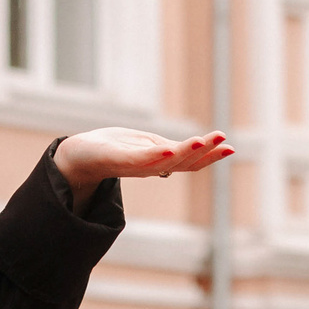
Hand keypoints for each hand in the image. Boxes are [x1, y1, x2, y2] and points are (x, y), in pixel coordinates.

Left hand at [53, 127, 232, 208]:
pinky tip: (167, 150)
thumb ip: (165, 148)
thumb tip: (192, 148)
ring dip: (183, 152)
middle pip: (183, 162)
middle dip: (205, 153)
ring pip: (165, 161)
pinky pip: (139, 160)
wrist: (78, 156)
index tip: (230, 147)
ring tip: (199, 141)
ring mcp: (136, 165)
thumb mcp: (145, 145)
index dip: (210, 156)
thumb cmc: (112, 148)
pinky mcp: (117, 160)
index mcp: (160, 161)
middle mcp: (151, 167)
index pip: (190, 161)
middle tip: (224, 142)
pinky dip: (154, 156)